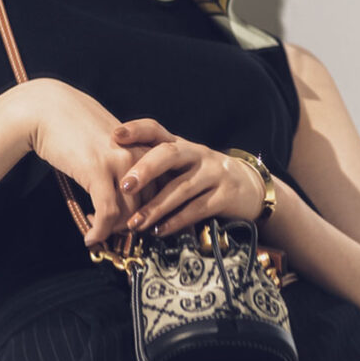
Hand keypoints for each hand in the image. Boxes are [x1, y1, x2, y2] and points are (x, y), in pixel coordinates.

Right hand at [21, 79, 156, 246]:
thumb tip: (124, 193)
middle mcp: (138, 154)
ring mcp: (119, 162)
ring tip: (96, 229)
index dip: (146, 211)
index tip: (129, 220)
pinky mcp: (98, 171)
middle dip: (129, 224)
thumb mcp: (109, 141)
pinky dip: (100, 231)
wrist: (46, 109)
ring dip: (113, 230)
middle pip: (147, 205)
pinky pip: (108, 213)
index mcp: (145, 146)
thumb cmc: (73, 125)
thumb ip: (123, 161)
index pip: (161, 189)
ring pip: (129, 213)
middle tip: (110, 229)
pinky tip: (90, 237)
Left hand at [111, 118, 264, 235]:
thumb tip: (110, 179)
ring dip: (156, 207)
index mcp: (181, 145)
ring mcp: (214, 173)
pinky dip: (177, 221)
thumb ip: (154, 167)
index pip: (157, 130)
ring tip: (135, 223)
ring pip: (181, 187)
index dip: (137, 130)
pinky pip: (198, 208)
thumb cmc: (201, 177)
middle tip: (125, 185)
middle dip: (145, 169)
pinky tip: (159, 230)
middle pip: (169, 154)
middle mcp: (197, 154)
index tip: (116, 136)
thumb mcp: (181, 165)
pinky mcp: (225, 196)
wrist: (249, 188)